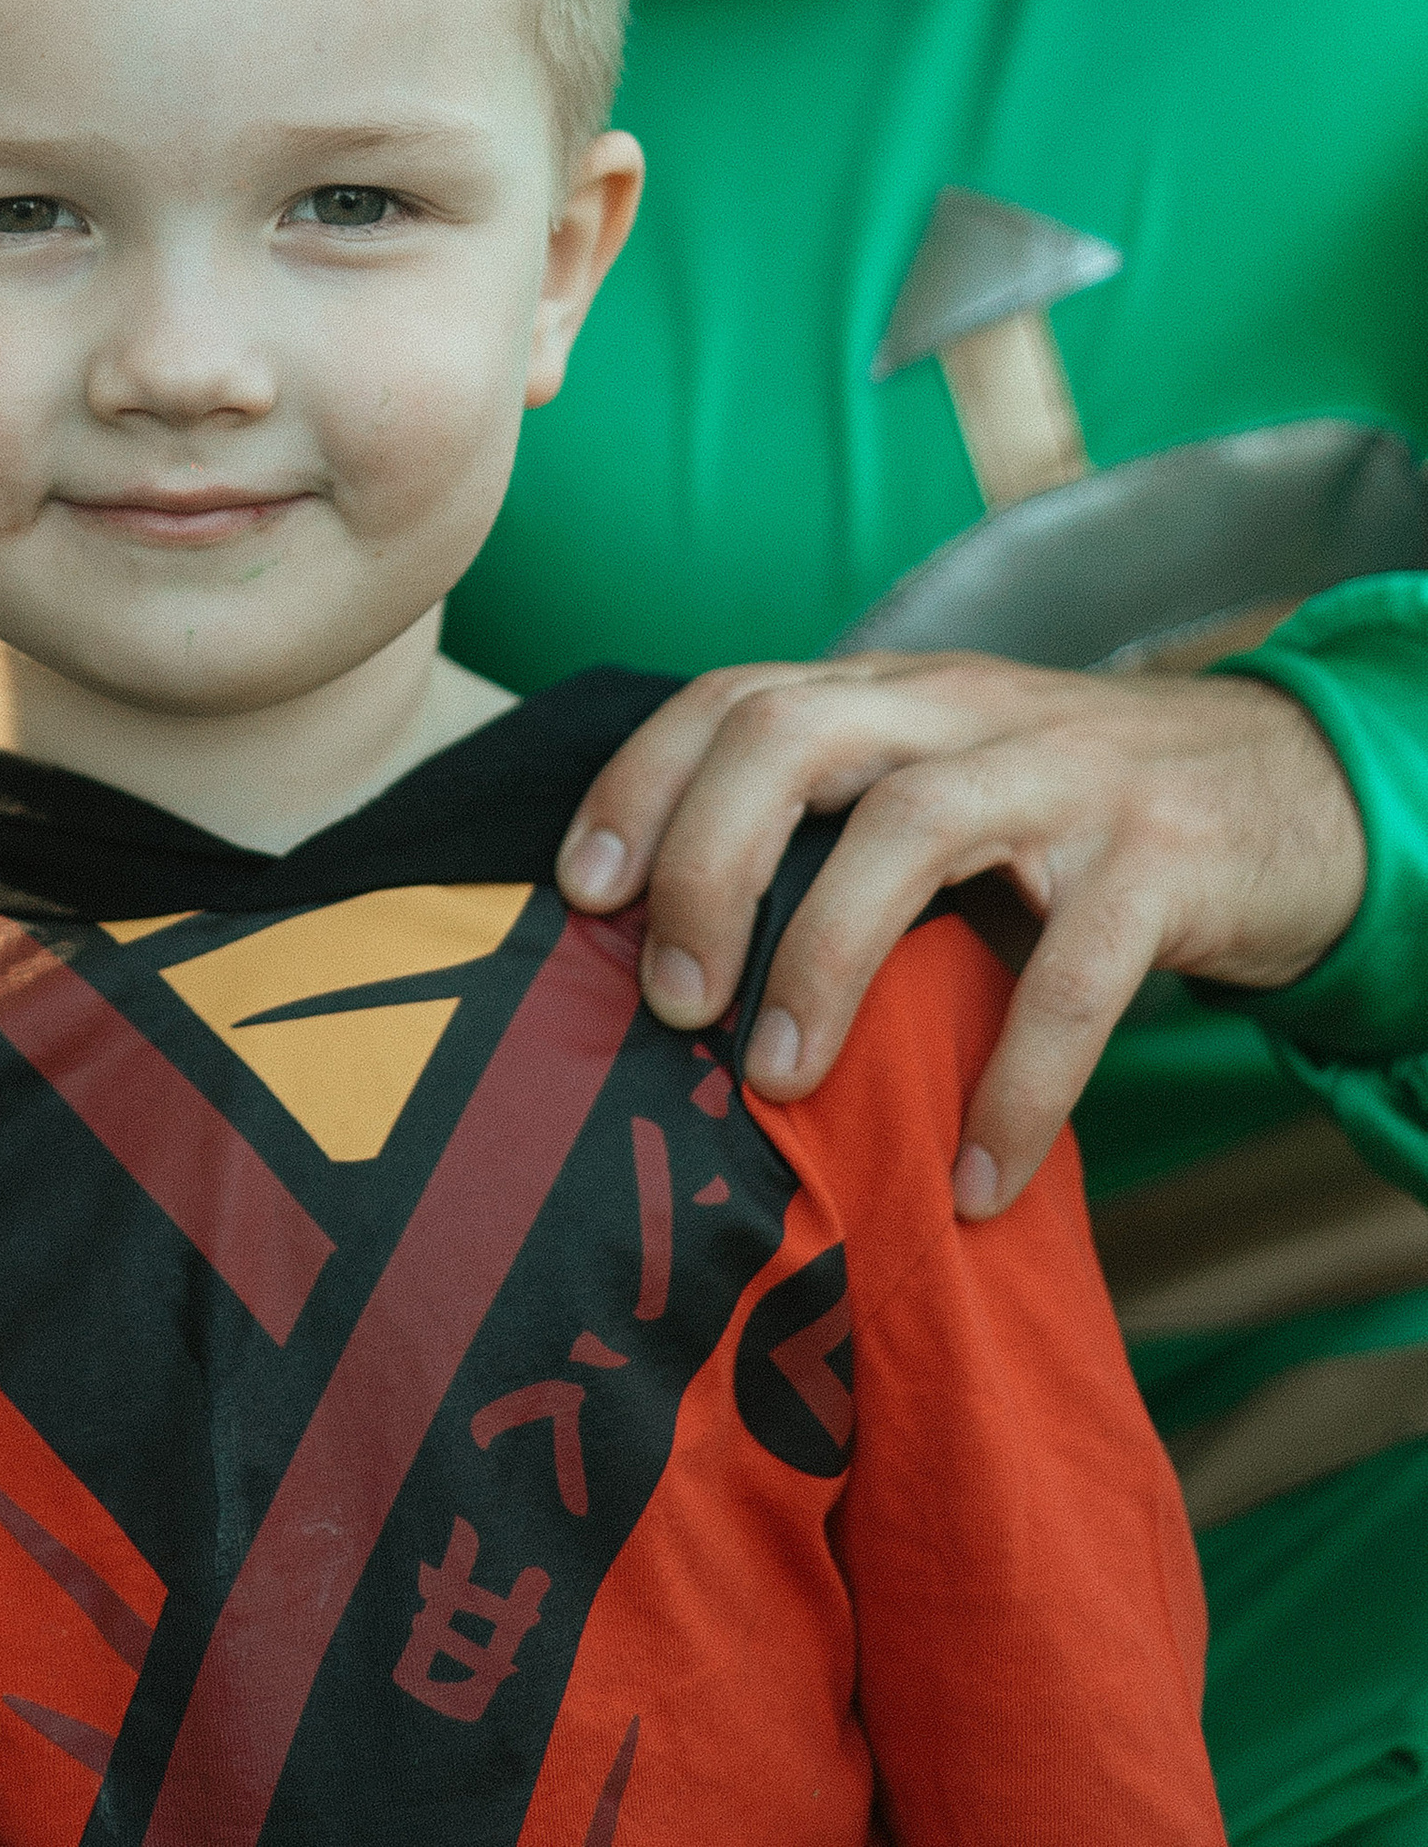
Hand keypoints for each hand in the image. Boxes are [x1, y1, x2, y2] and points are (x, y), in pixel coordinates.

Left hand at [554, 652, 1367, 1215]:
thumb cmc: (1074, 812)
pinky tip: (974, 1182)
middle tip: (672, 1005)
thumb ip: (834, 833)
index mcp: (894, 692)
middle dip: (707, 864)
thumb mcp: (946, 782)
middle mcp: (963, 710)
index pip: (734, 696)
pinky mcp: (1162, 866)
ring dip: (825, 957)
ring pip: (914, 828)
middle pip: (793, 736)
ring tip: (775, 1080)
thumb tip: (676, 965)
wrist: (1295, 788)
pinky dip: (1015, 1088)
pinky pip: (1074, 978)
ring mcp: (1066, 778)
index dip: (642, 781)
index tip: (580, 894)